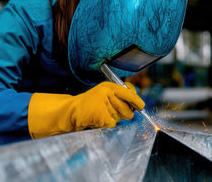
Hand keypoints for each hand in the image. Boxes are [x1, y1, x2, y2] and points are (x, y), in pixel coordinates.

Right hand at [28, 81, 144, 137]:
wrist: (71, 112)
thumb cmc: (89, 103)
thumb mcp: (103, 94)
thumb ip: (120, 96)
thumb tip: (137, 104)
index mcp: (108, 87)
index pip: (128, 92)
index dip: (136, 100)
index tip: (141, 106)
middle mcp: (107, 94)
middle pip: (128, 110)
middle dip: (124, 113)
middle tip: (113, 111)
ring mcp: (104, 105)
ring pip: (121, 118)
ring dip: (114, 118)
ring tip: (102, 114)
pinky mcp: (101, 117)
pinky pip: (112, 124)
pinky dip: (107, 124)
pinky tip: (97, 119)